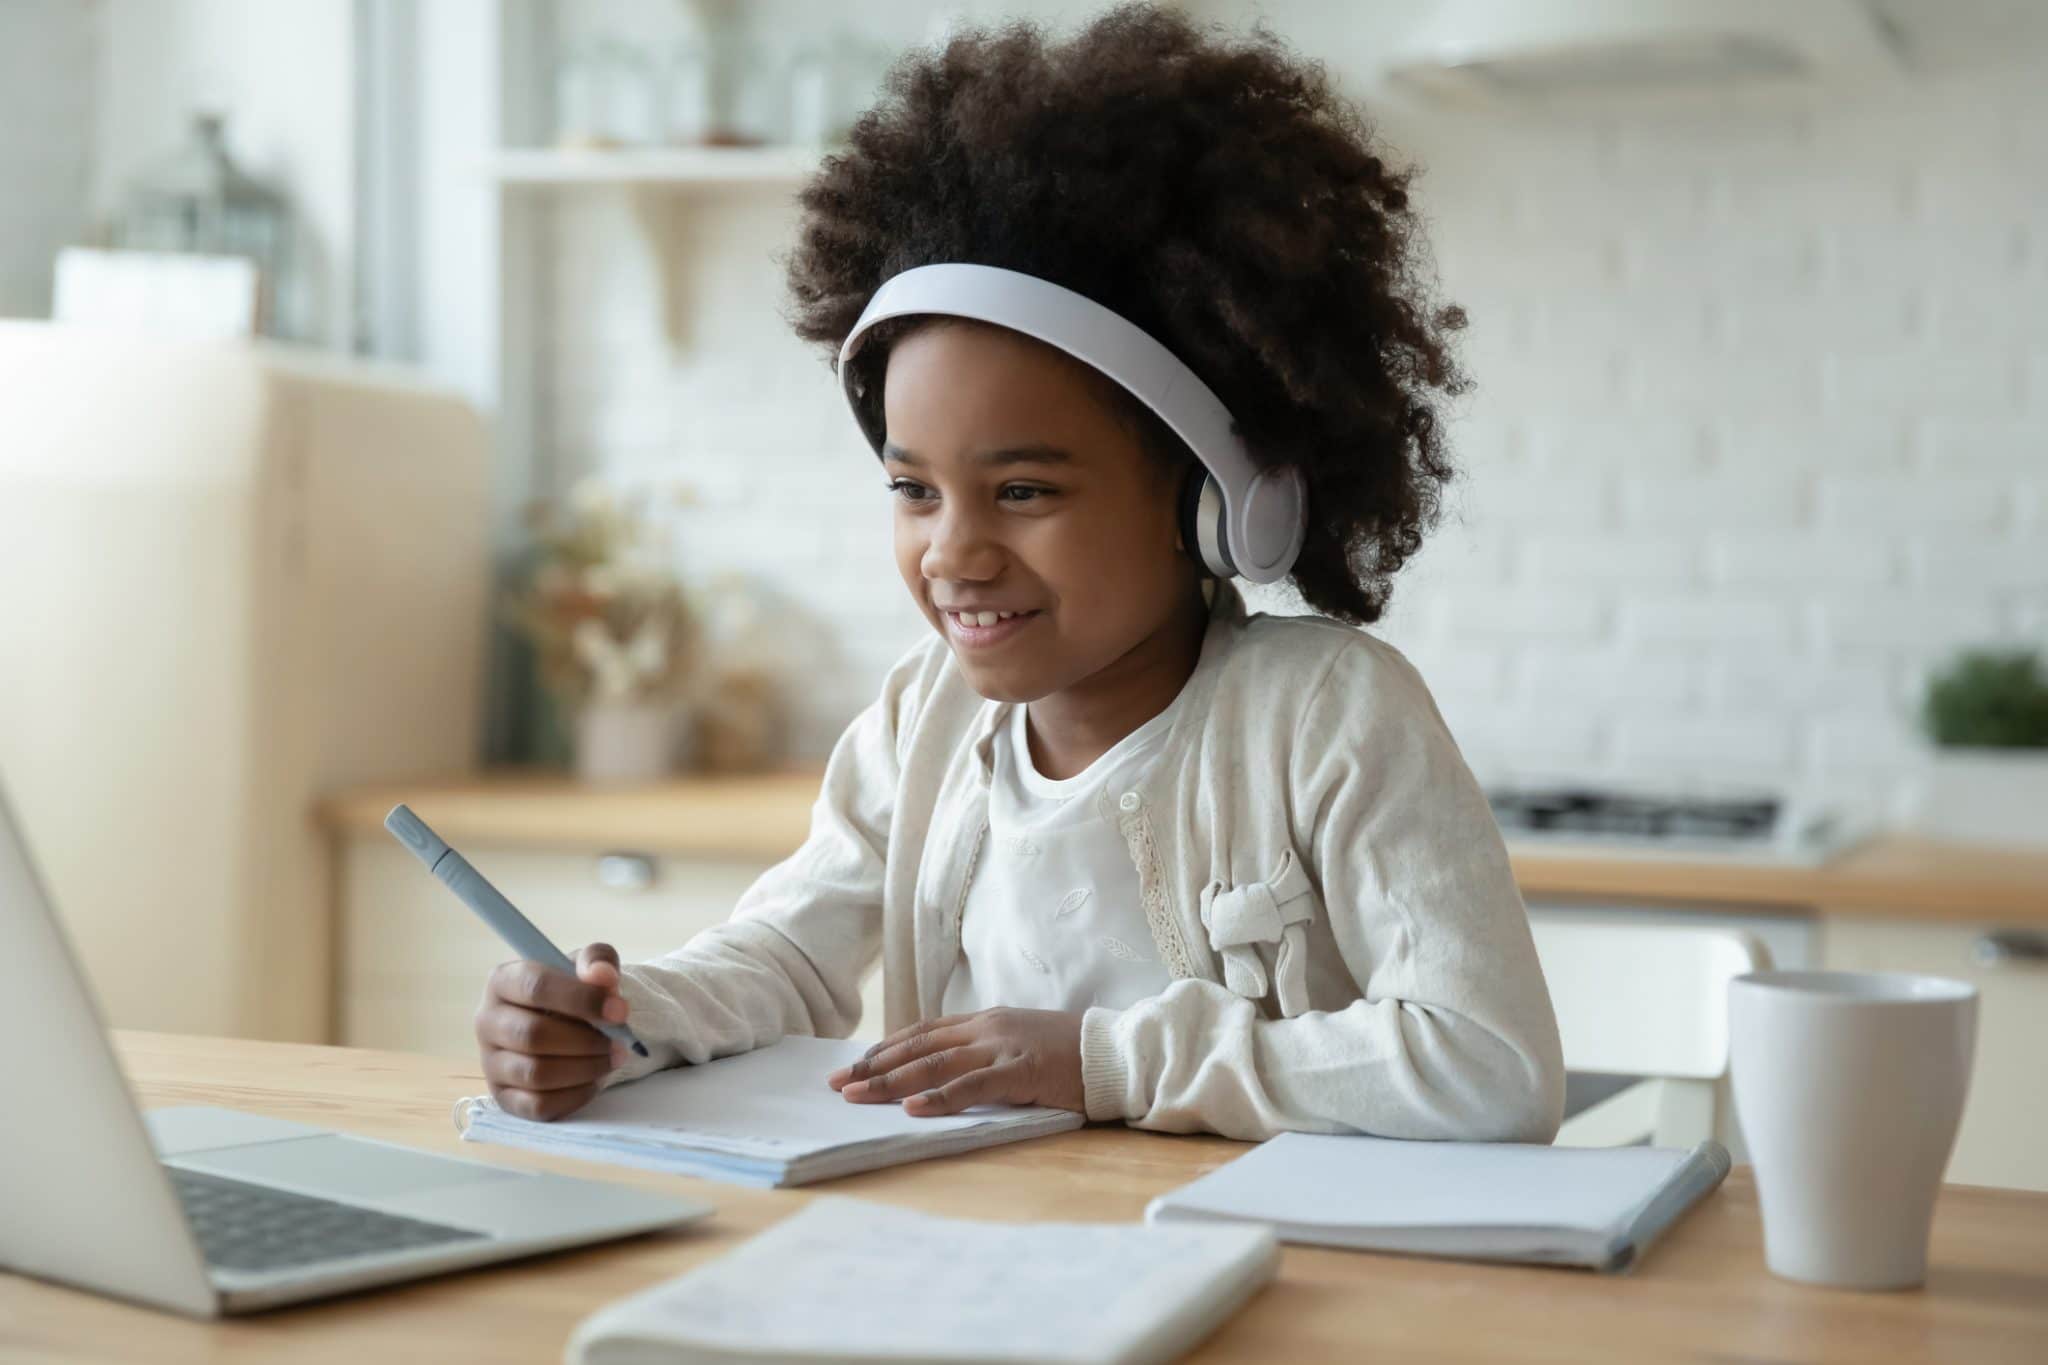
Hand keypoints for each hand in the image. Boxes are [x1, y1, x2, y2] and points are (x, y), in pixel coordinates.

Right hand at [474, 942, 630, 1121]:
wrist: (570, 1024)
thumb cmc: (575, 993)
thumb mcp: (589, 967)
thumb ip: (598, 961)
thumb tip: (602, 976)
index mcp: (502, 981)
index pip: (535, 987)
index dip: (581, 999)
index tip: (620, 1011)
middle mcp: (487, 1021)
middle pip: (533, 1035)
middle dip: (586, 1041)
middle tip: (620, 1042)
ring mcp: (492, 1062)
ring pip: (536, 1074)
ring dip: (585, 1068)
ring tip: (613, 1058)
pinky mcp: (504, 1096)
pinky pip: (538, 1106)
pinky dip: (575, 1095)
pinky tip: (595, 1079)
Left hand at [826, 1007, 1085, 1116]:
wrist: (1115, 1050)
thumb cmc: (1068, 1054)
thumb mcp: (1016, 1045)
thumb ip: (982, 1052)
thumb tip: (942, 1072)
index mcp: (983, 1022)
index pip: (921, 1033)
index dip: (884, 1049)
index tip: (852, 1066)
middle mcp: (986, 1028)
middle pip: (918, 1046)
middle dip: (873, 1066)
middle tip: (837, 1084)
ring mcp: (1002, 1047)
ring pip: (935, 1064)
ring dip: (891, 1081)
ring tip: (857, 1095)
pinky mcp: (1021, 1070)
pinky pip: (973, 1085)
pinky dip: (940, 1097)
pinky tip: (913, 1108)